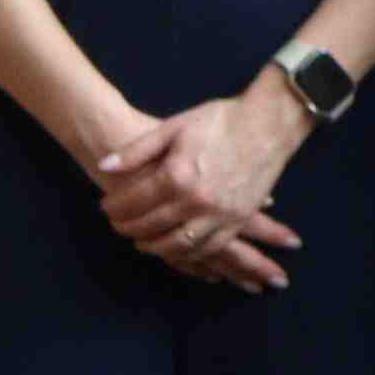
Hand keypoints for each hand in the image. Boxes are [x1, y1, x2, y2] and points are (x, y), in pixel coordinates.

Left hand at [97, 83, 308, 284]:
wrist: (270, 123)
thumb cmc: (222, 120)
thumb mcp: (175, 126)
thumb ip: (137, 150)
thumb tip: (104, 166)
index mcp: (177, 176)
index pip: (134, 203)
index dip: (114, 207)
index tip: (105, 207)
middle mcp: (196, 202)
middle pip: (151, 227)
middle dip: (128, 228)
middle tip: (118, 225)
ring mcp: (219, 214)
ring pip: (177, 245)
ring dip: (154, 247)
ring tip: (141, 242)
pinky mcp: (237, 219)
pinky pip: (208, 248)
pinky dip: (188, 254)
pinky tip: (175, 249)